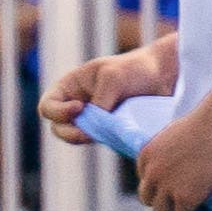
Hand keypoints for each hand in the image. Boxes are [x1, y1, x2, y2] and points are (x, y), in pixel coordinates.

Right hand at [39, 43, 174, 138]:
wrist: (163, 77)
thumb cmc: (135, 69)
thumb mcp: (113, 78)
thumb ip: (100, 102)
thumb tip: (92, 127)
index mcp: (70, 88)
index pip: (48, 106)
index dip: (58, 111)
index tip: (80, 107)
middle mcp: (76, 105)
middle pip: (58, 127)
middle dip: (69, 132)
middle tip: (87, 133)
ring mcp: (92, 120)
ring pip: (76, 138)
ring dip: (85, 138)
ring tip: (103, 133)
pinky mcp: (108, 132)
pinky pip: (97, 141)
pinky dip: (101, 141)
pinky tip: (114, 135)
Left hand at [133, 106, 211, 210]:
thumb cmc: (204, 125)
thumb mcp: (173, 136)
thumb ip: (167, 153)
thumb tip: (175, 166)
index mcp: (145, 156)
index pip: (145, 181)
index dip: (159, 188)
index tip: (171, 192)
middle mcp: (151, 173)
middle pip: (148, 199)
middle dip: (162, 204)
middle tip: (178, 208)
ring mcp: (167, 186)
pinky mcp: (185, 196)